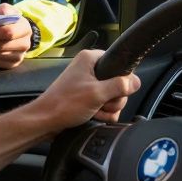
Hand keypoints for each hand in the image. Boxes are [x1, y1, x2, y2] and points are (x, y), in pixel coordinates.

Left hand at [25, 49, 139, 132]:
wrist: (45, 121)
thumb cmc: (65, 104)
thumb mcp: (97, 93)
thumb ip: (120, 86)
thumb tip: (136, 81)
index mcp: (90, 59)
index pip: (119, 63)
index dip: (122, 78)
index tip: (116, 89)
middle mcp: (90, 69)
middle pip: (119, 83)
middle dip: (114, 98)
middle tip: (102, 103)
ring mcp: (88, 84)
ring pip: (113, 96)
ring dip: (108, 108)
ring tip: (95, 111)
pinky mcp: (87, 98)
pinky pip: (105, 104)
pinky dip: (102, 113)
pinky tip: (94, 116)